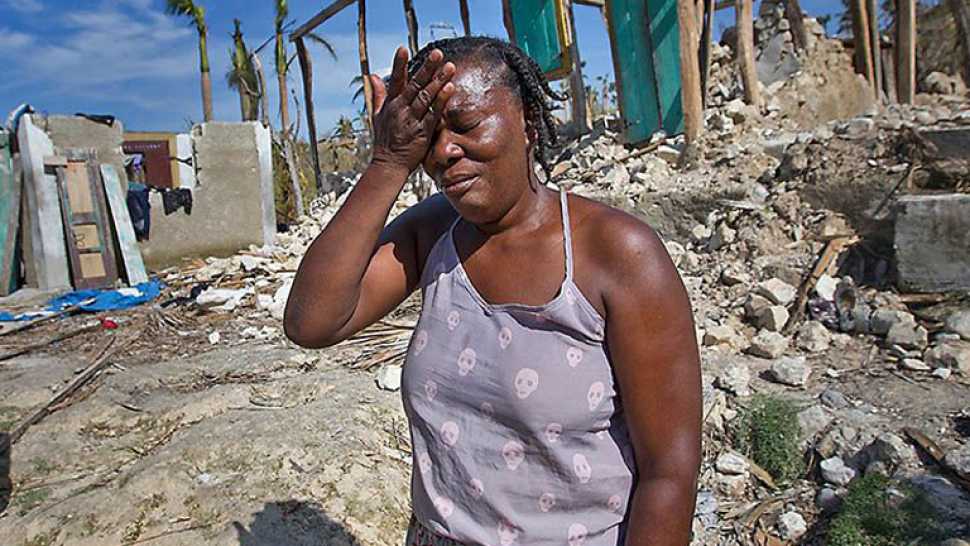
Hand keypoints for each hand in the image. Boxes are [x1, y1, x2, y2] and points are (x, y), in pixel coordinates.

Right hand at [370, 46, 455, 175]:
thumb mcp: (377, 116)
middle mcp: (400, 109)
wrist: (389, 165)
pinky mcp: (422, 131)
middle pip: (414, 84)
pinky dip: (441, 100)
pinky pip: (433, 113)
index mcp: (390, 104)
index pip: (394, 80)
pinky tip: (450, 88)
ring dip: (438, 81)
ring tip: (449, 67)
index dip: (398, 64)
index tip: (402, 48)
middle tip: (438, 53)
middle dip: (427, 68)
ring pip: (426, 96)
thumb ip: (378, 94)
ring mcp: (412, 120)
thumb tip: (373, 75)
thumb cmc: (385, 140)